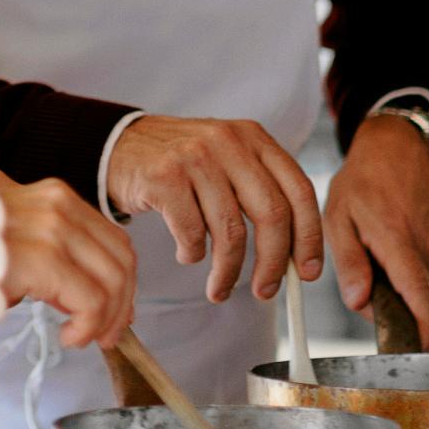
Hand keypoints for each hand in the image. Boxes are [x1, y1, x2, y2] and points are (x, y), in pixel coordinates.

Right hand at [0, 168, 135, 347]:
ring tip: (87, 338)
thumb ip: (45, 247)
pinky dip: (88, 325)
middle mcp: (60, 204)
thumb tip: (71, 289)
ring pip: (112, 281)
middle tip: (109, 333)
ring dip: (107, 318)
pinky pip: (90, 299)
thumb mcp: (9, 231)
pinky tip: (70, 337)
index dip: (121, 279)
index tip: (114, 310)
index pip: (111, 238)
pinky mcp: (44, 257)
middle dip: (123, 302)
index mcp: (55, 196)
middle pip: (120, 257)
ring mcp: (54, 228)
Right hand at [105, 116, 323, 303]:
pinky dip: (192, 255)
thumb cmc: (181, 163)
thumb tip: (295, 255)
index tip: (306, 272)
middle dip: (273, 263)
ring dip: (228, 272)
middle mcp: (228, 142)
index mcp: (254, 137)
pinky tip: (187, 254)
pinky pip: (192, 234)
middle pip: (271, 214)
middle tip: (266, 291)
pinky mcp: (163, 177)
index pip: (299, 190)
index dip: (309, 236)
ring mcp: (195, 157)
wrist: (119, 144)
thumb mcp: (228, 159)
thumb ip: (260, 192)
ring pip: (230, 231)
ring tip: (219, 288)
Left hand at [324, 115, 428, 348]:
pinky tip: (392, 234)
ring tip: (376, 239)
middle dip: (386, 296)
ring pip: (415, 282)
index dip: (421, 332)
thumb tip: (359, 303)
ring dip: (394, 276)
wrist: (401, 147)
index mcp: (398, 242)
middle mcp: (428, 247)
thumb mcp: (339, 216)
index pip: (418, 298)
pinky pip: (422, 266)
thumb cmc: (364, 179)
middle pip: (410, 296)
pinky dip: (405, 263)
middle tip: (361, 264)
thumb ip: (349, 262)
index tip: (418, 356)